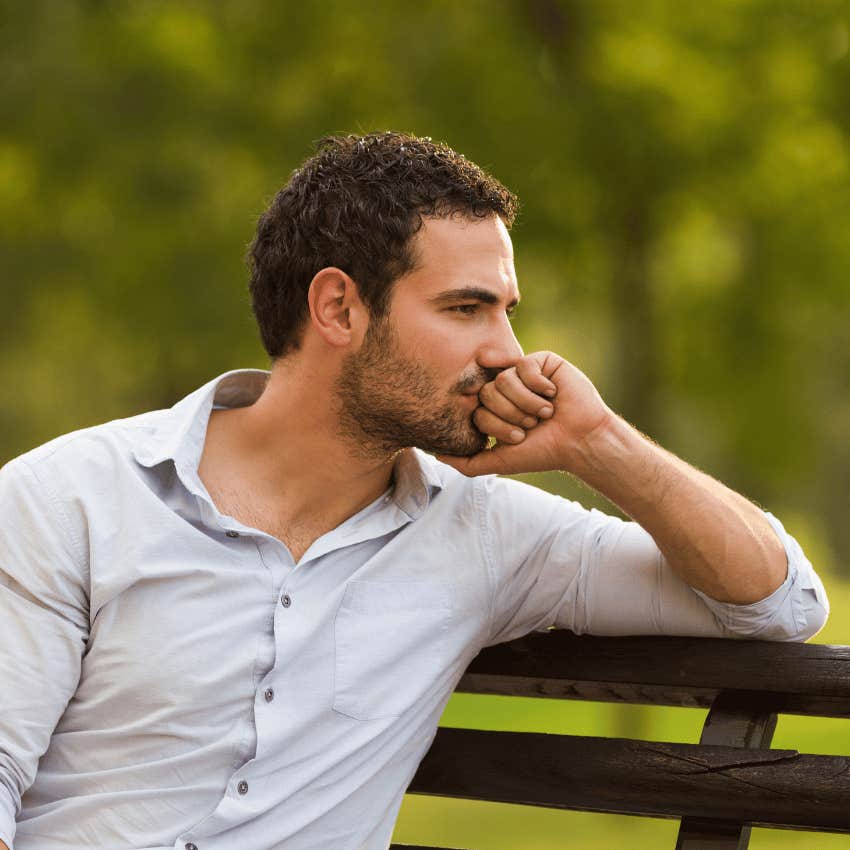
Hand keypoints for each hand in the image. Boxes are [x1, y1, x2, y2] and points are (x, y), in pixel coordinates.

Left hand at [438, 351, 613, 475]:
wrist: (579, 441)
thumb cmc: (543, 452)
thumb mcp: (500, 461)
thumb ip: (467, 462)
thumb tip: (436, 455)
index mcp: (494, 409)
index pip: (478, 410)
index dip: (498, 426)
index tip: (520, 437)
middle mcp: (505, 390)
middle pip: (487, 393)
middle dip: (512, 415)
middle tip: (533, 424)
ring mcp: (522, 374)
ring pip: (504, 380)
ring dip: (527, 403)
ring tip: (546, 412)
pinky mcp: (541, 361)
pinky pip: (524, 366)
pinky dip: (539, 386)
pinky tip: (553, 394)